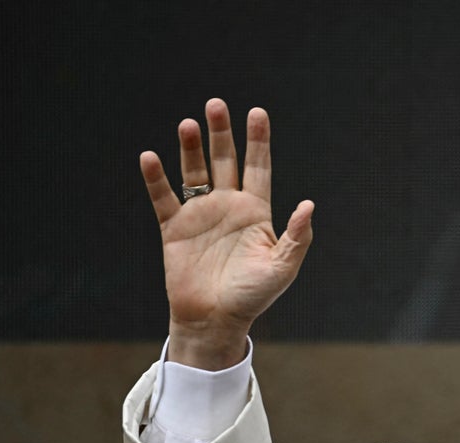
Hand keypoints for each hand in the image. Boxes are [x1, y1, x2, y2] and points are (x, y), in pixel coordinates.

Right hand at [139, 98, 313, 369]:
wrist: (216, 320)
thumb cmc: (253, 297)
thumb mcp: (283, 267)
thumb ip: (297, 237)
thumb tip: (309, 205)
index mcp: (256, 212)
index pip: (258, 167)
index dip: (258, 141)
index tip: (257, 112)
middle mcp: (228, 207)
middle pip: (224, 160)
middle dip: (221, 133)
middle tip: (216, 105)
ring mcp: (200, 215)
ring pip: (194, 172)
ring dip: (191, 148)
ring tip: (188, 124)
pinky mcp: (174, 228)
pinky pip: (164, 198)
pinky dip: (156, 178)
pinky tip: (150, 157)